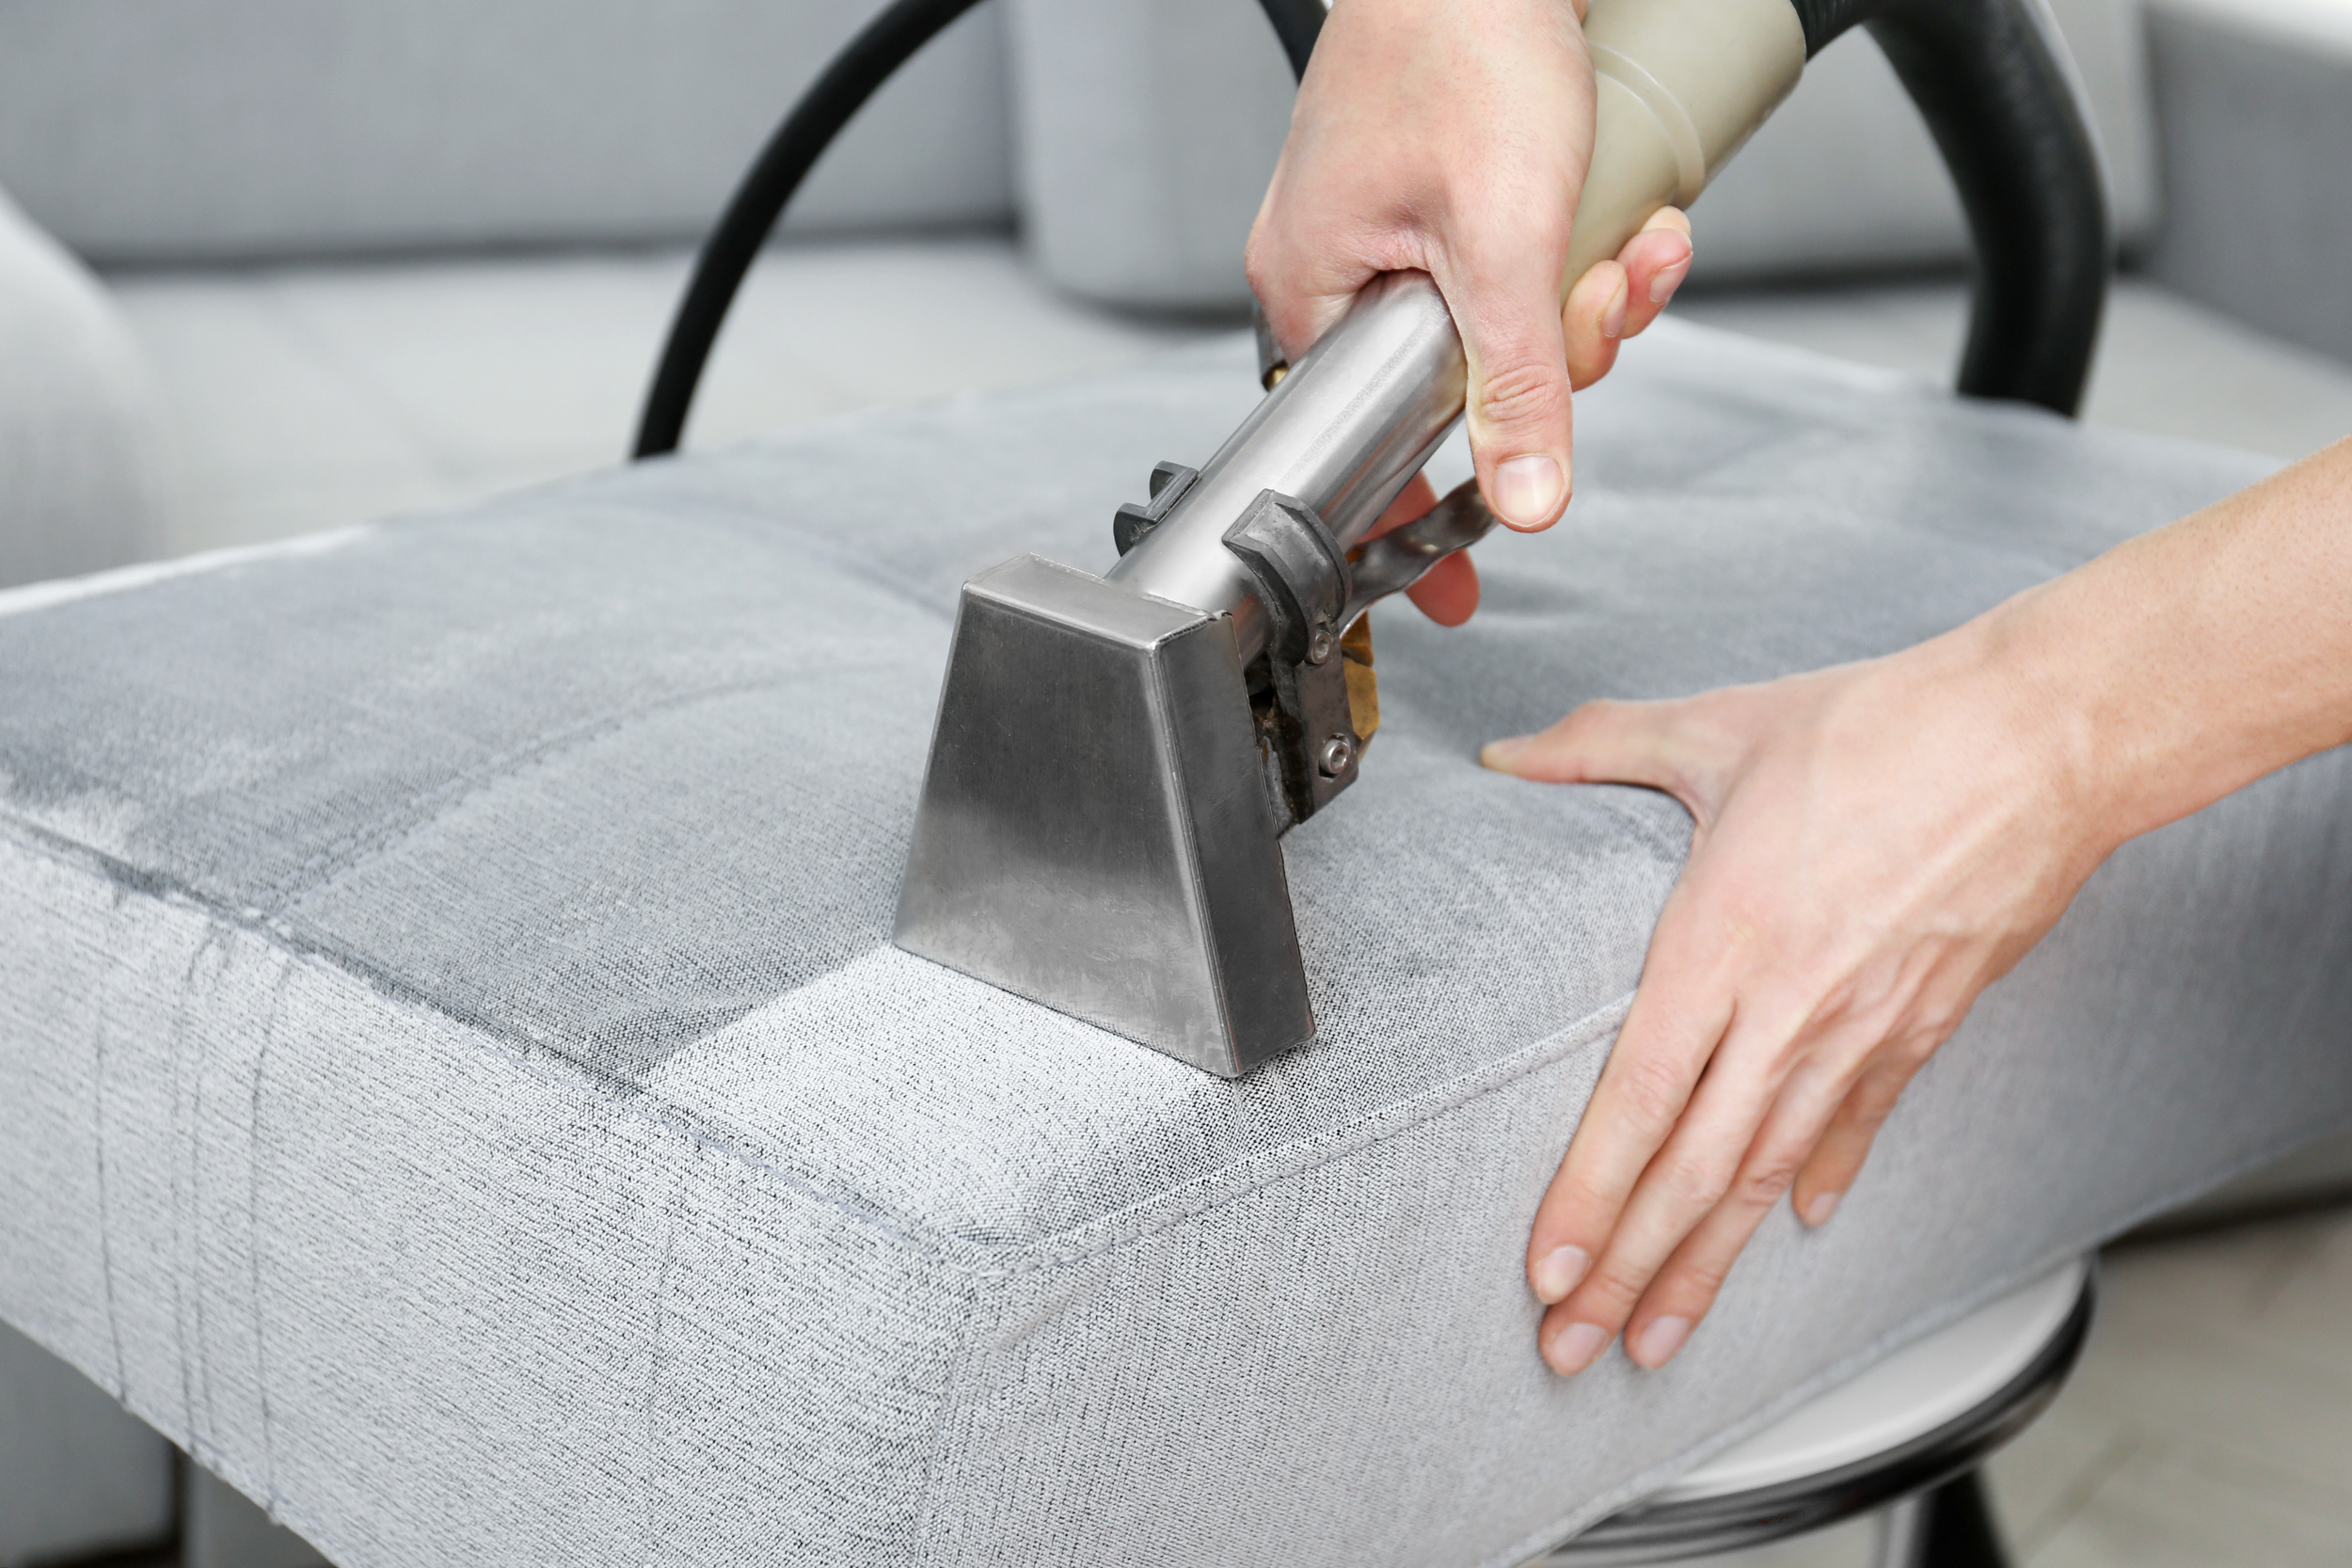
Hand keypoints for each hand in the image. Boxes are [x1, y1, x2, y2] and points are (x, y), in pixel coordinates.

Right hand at [1247, 0, 1696, 626]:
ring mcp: (1396, 231)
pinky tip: (1634, 223)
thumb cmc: (1458, 37)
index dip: (1425, 509)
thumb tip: (1524, 502)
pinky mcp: (1450, 195)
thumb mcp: (1505, 240)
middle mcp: (1339, 270)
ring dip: (1594, 299)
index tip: (1455, 592)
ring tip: (1636, 246)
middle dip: (1562, 356)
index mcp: (1311, 292)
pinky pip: (1524, 270)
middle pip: (1462, 386)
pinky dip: (1589, 255)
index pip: (1365, 444)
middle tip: (1602, 304)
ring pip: (1509, 327)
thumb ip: (1516, 386)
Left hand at [1481, 630, 2118, 1374]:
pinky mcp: (1923, 1024)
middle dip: (1627, 1273)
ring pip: (1767, 1175)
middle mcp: (1786, 1009)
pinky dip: (1820, 1178)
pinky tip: (1792, 1225)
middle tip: (1572, 1349)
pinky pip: (1858, 1122)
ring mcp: (1861, 1029)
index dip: (1587, 1197)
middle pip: (1694, 1172)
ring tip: (1658, 1338)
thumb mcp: (1717, 727)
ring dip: (1708, 1264)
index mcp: (1720, 943)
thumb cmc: (1880, 728)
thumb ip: (1598, 748)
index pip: (1636, 1101)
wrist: (2040, 740)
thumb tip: (1508, 754)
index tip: (1546, 1270)